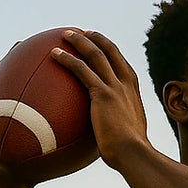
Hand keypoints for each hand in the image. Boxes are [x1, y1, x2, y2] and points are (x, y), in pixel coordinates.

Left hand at [51, 29, 150, 170]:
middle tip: (84, 32)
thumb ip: (118, 130)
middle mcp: (126, 85)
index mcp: (133, 93)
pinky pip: (81, 70)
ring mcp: (115, 87)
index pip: (123, 65)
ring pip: (96, 54)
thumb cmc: (130, 154)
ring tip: (65, 34)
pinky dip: (67, 59)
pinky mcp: (102, 93)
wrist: (133, 154)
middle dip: (97, 39)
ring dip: (80, 41)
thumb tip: (107, 138)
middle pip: (111, 52)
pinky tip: (53, 54)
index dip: (112, 53)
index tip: (102, 45)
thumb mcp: (128, 137)